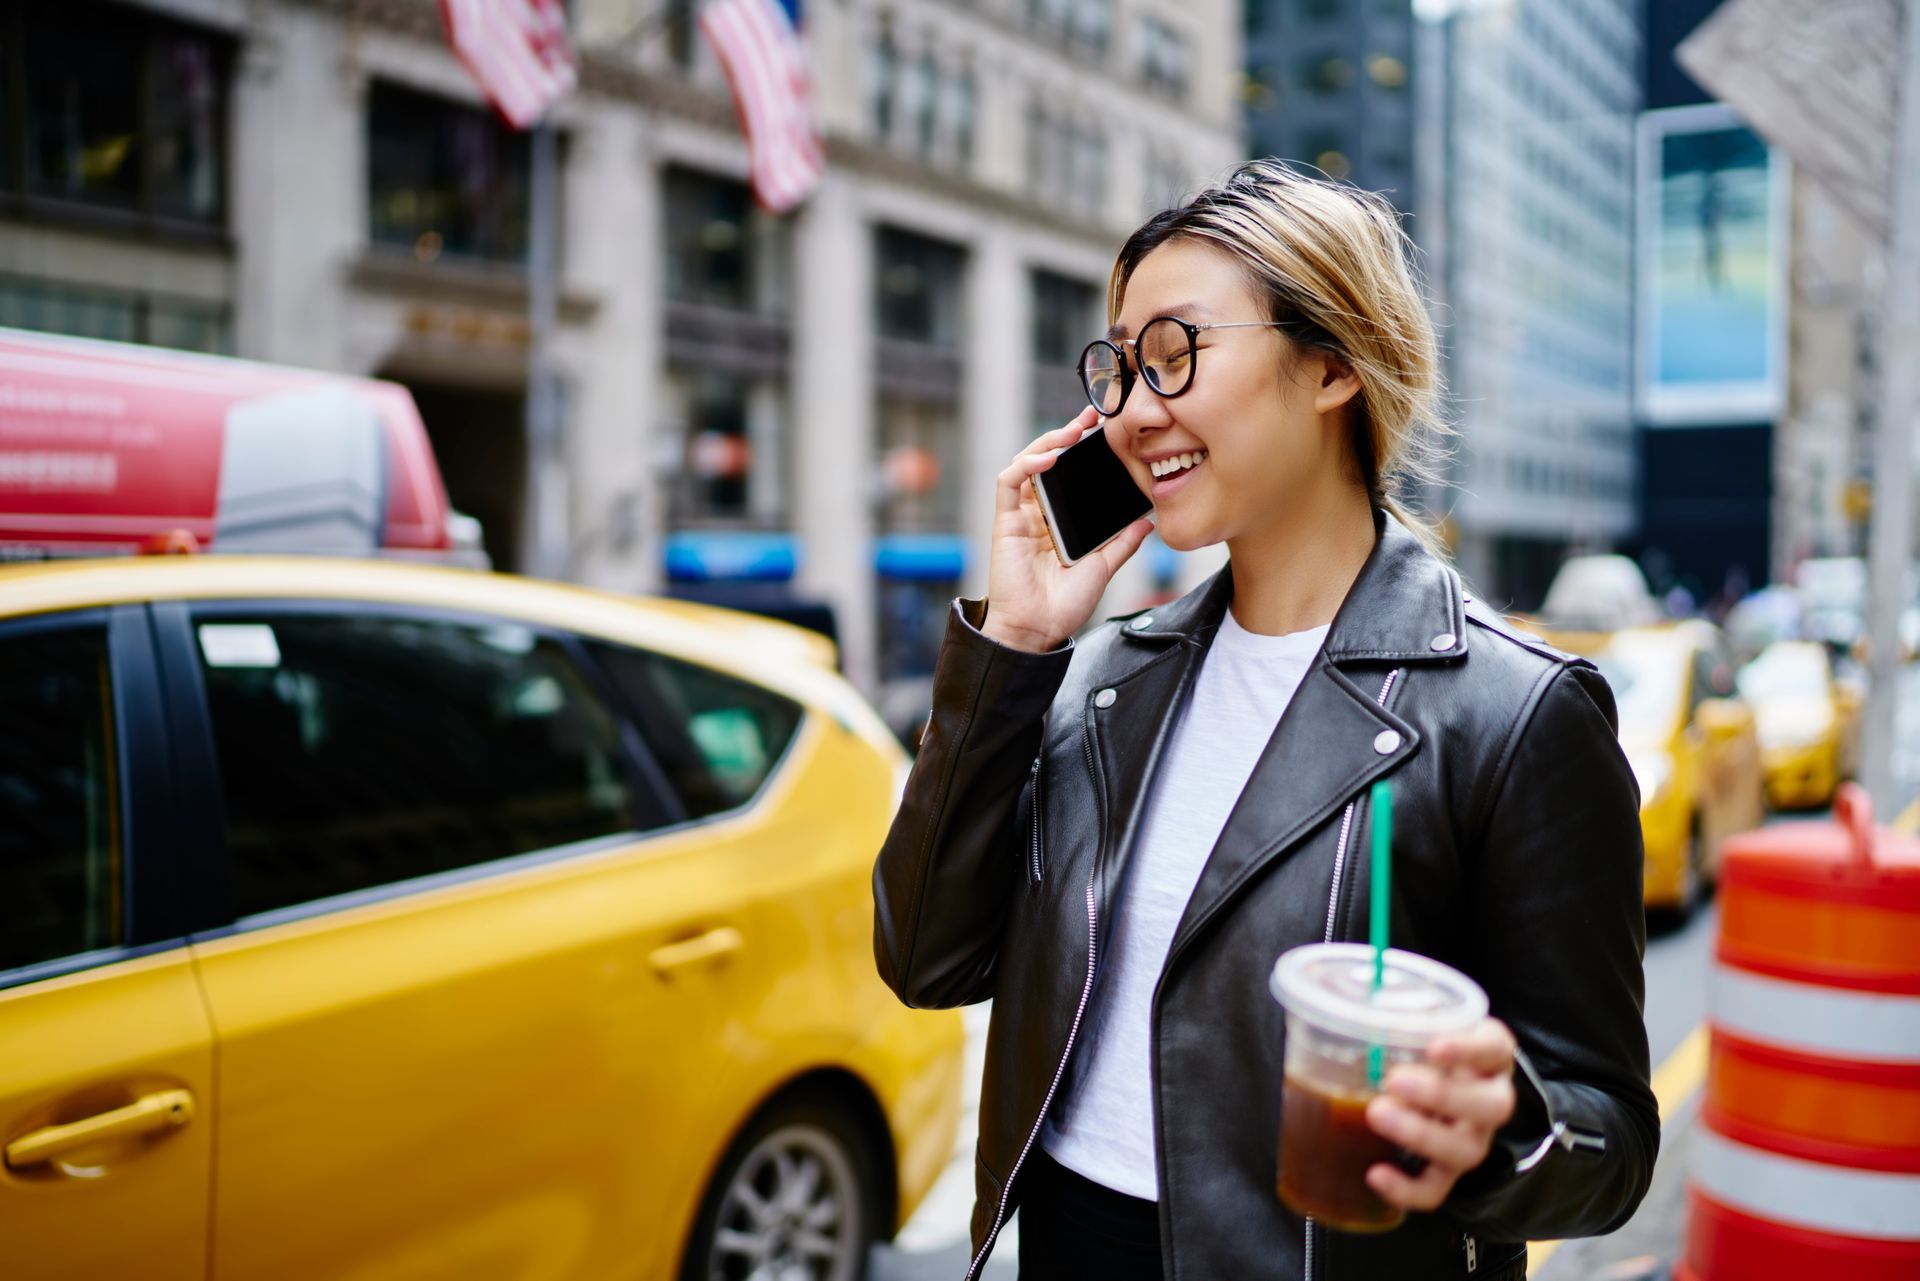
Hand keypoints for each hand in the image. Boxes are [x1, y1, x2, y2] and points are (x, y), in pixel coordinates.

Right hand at [982, 408, 1154, 652]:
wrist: (1038, 631)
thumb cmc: (1063, 606)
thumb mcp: (1103, 568)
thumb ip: (1122, 543)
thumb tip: (1147, 522)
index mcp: (1058, 523)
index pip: (1069, 476)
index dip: (1083, 452)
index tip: (1108, 433)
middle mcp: (1037, 514)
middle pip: (1048, 462)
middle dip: (1067, 435)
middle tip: (1093, 416)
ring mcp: (1019, 516)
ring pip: (1027, 463)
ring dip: (1049, 441)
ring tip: (1074, 430)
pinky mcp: (1005, 521)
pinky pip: (1009, 482)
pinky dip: (1027, 464)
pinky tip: (1050, 457)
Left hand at [1363, 1018, 1518, 1211]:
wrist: (1439, 1087)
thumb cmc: (1423, 1046)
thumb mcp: (1419, 1022)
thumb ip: (1392, 1011)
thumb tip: (1330, 993)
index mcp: (1489, 1055)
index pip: (1495, 1048)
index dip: (1470, 1049)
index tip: (1435, 1046)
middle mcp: (1490, 1099)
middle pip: (1491, 1107)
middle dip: (1443, 1096)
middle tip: (1394, 1080)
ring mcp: (1473, 1138)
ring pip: (1465, 1149)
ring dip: (1421, 1134)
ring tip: (1377, 1113)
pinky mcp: (1448, 1171)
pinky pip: (1437, 1189)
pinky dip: (1407, 1190)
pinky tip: (1375, 1174)